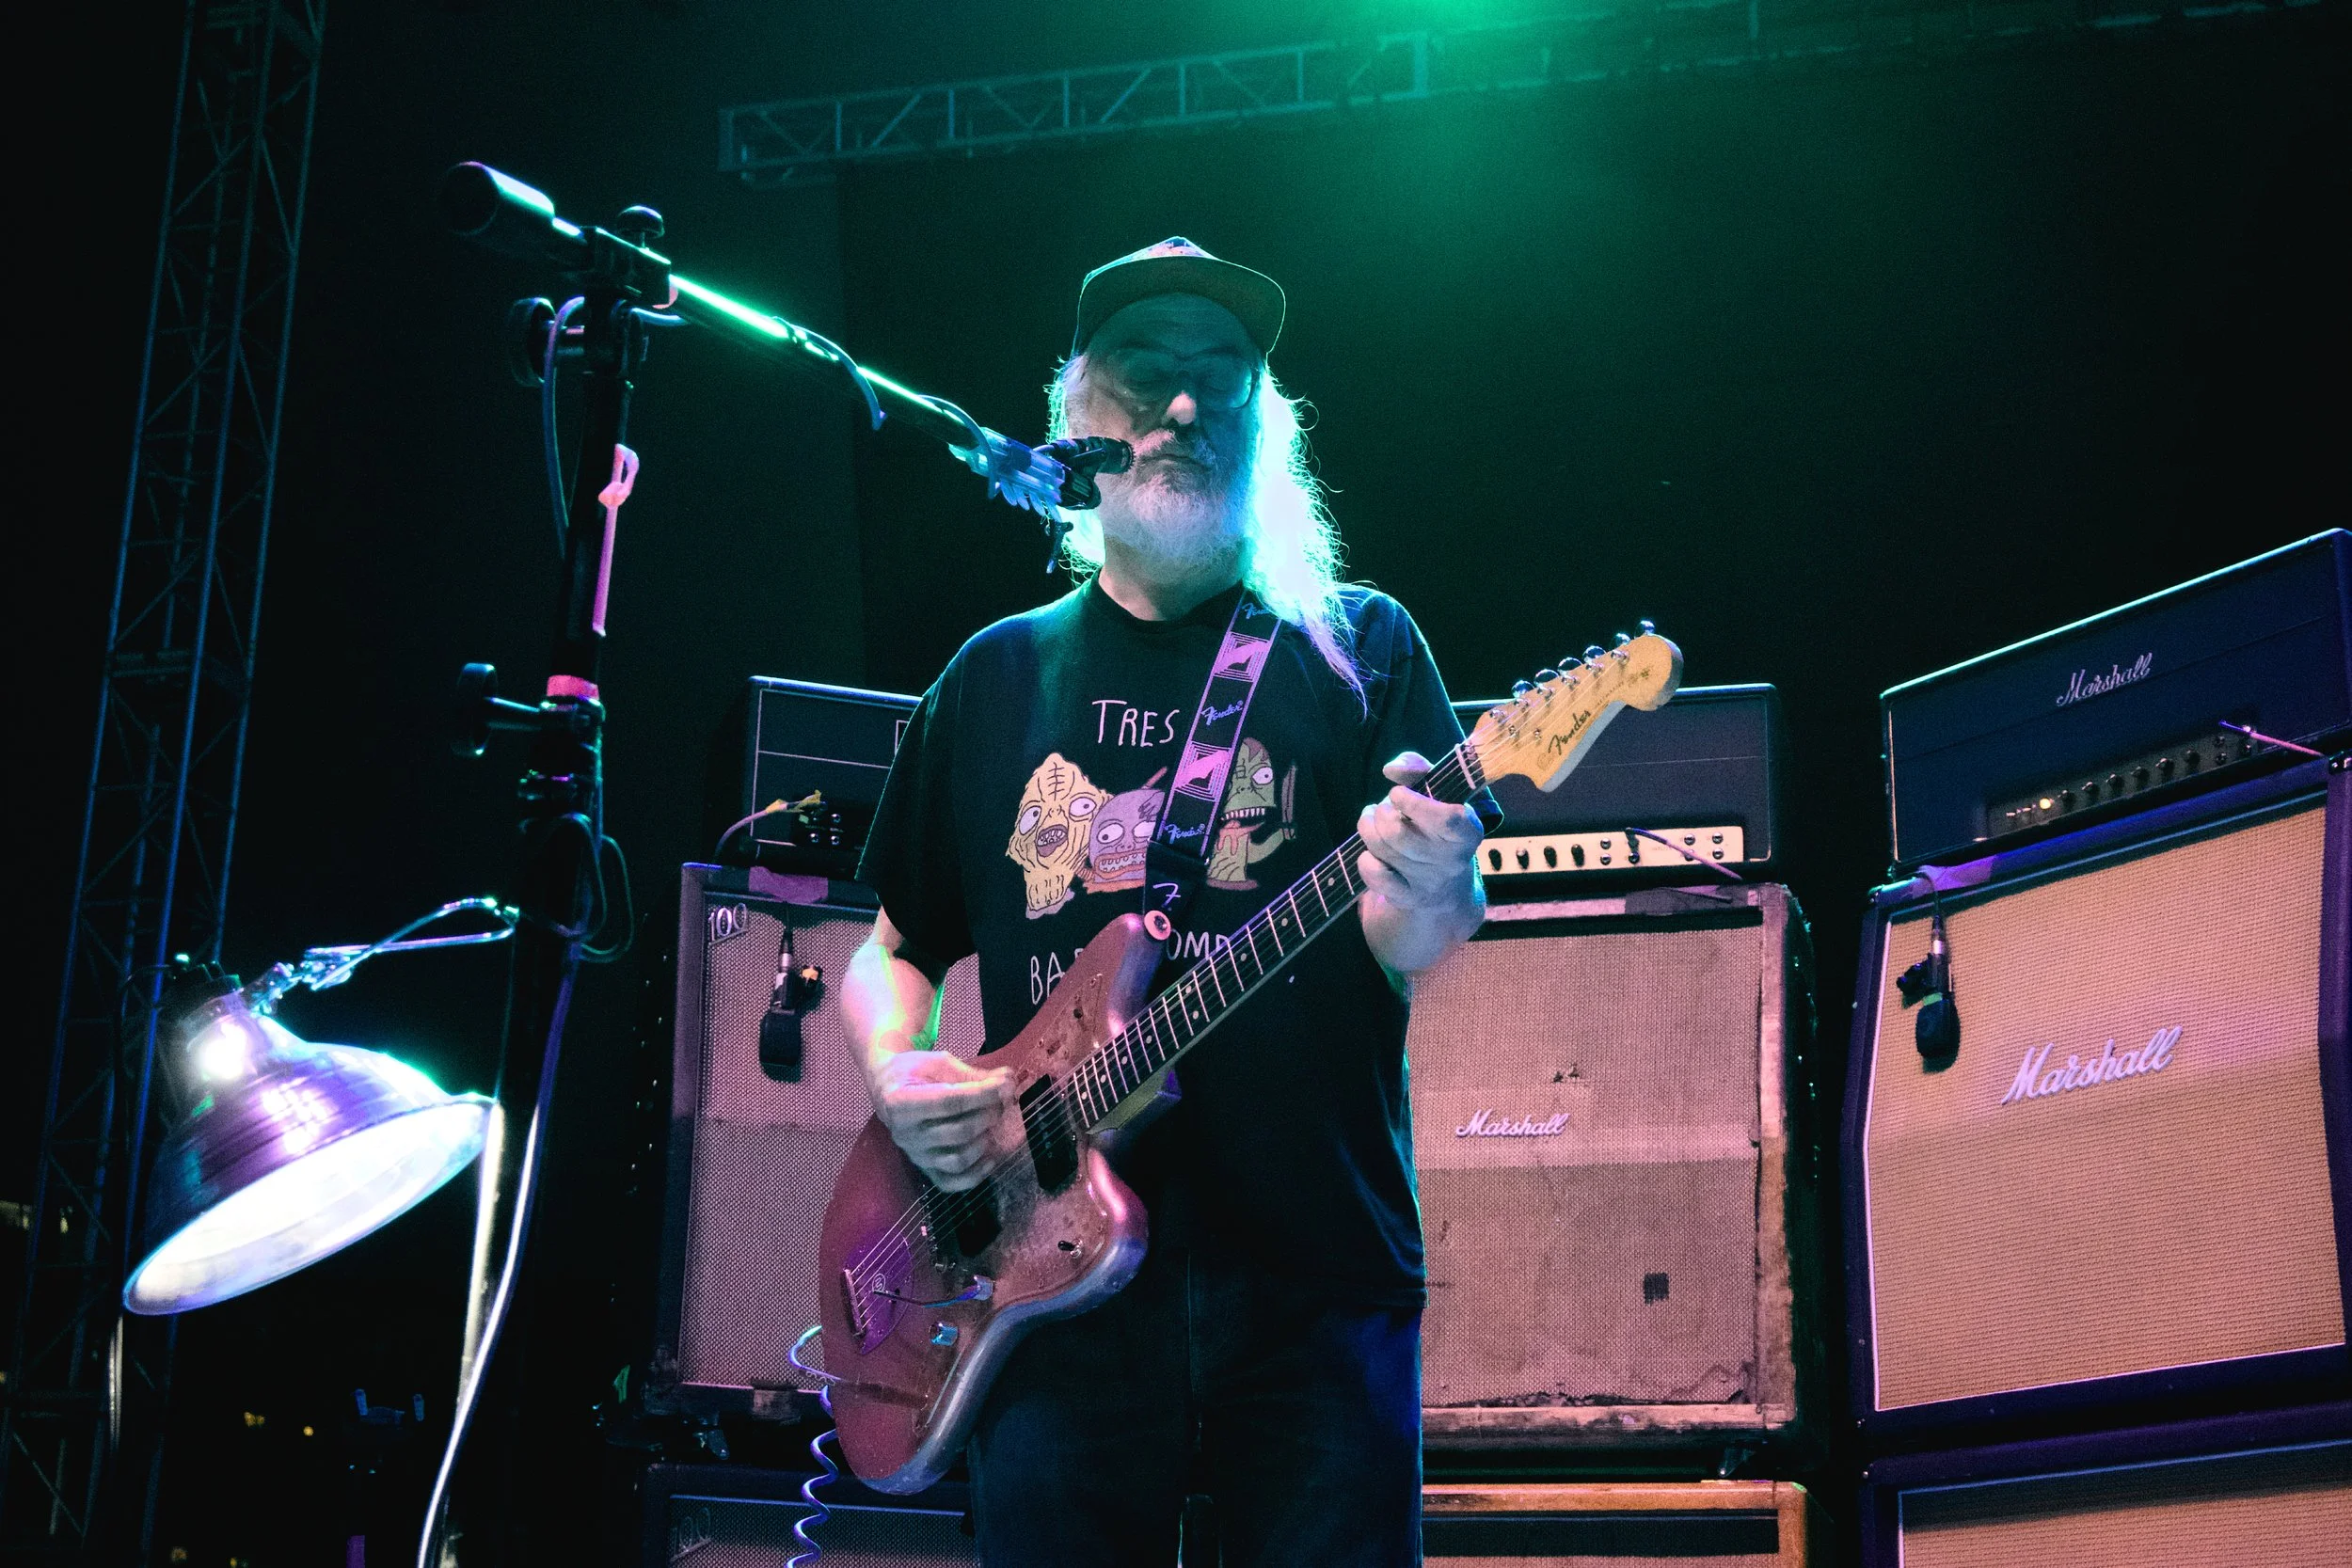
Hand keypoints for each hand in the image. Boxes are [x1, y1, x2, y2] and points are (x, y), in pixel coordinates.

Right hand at [870, 1049, 1016, 1192]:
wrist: (887, 1089)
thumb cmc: (913, 1072)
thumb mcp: (937, 1063)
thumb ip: (970, 1074)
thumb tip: (1006, 1080)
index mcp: (901, 1101)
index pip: (951, 1101)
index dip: (984, 1094)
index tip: (1007, 1084)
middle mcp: (905, 1134)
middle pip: (958, 1132)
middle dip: (989, 1113)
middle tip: (1004, 1098)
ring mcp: (915, 1155)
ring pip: (957, 1159)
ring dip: (985, 1140)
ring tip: (994, 1120)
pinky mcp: (924, 1169)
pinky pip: (951, 1183)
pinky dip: (976, 1175)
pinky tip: (991, 1156)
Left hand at [1356, 752, 1482, 910]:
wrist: (1448, 887)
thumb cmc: (1438, 827)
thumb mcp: (1440, 794)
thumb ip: (1418, 770)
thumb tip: (1391, 769)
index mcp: (1467, 831)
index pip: (1446, 819)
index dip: (1414, 803)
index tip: (1396, 792)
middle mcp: (1451, 859)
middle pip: (1398, 833)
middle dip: (1380, 813)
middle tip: (1381, 808)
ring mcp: (1429, 882)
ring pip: (1382, 849)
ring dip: (1368, 828)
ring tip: (1371, 821)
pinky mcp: (1408, 898)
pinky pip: (1375, 875)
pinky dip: (1365, 859)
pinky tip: (1372, 852)